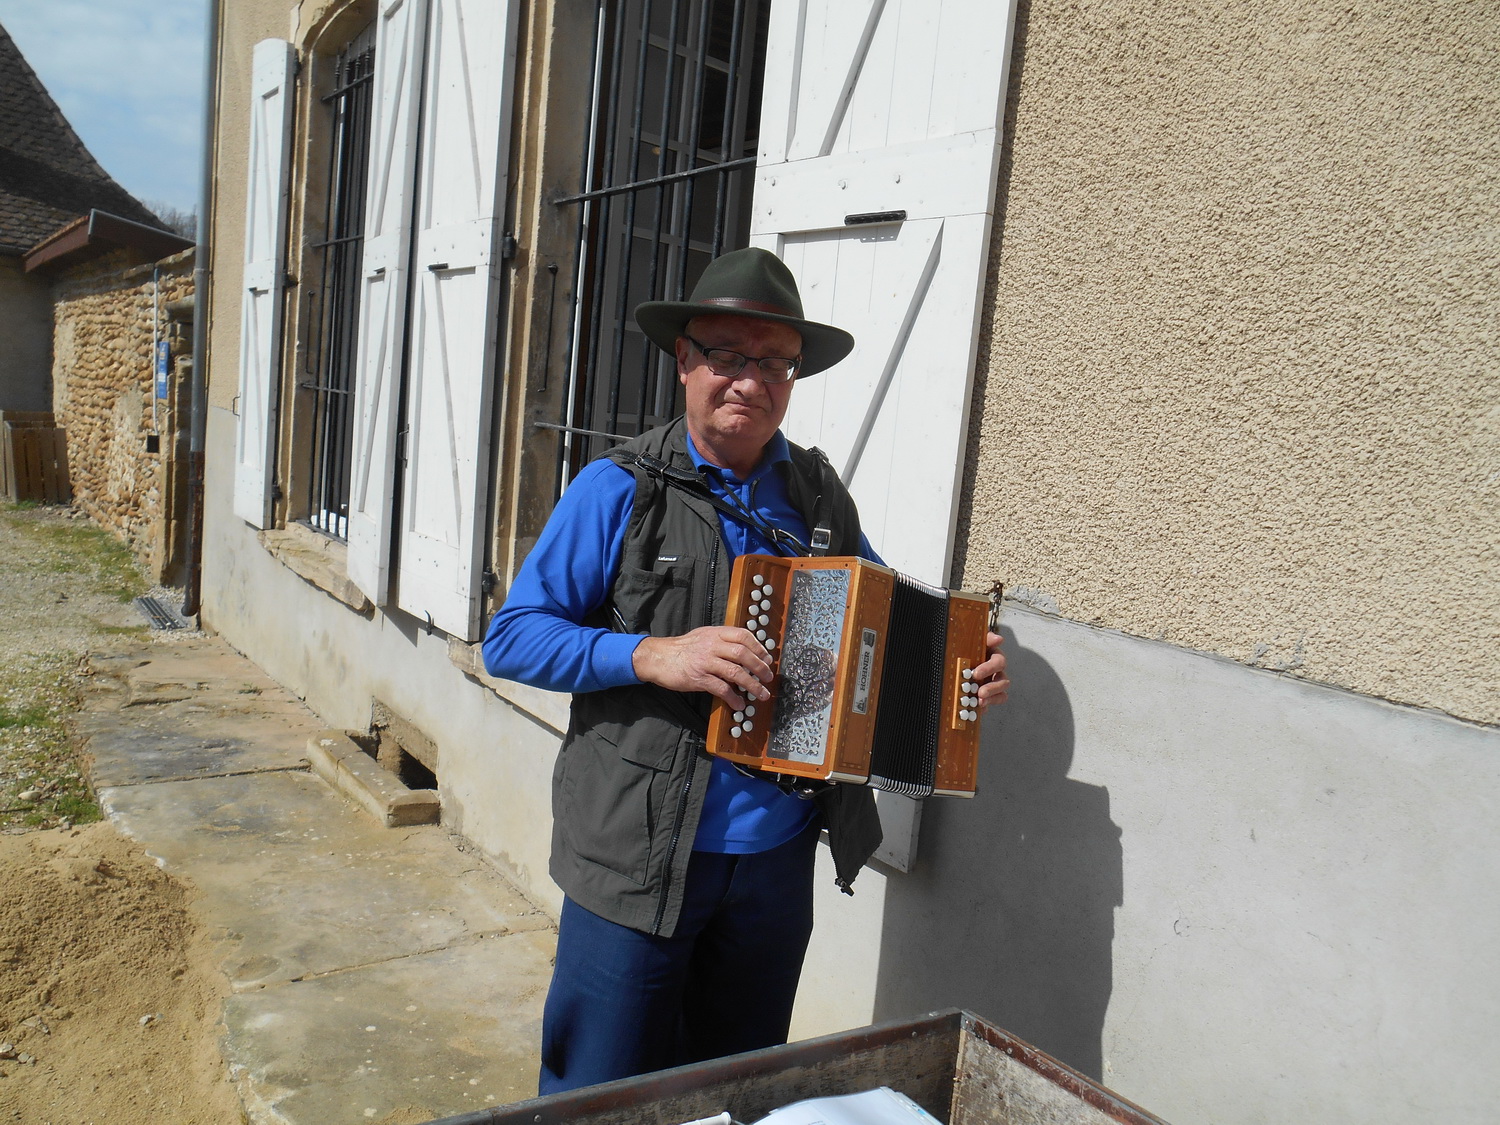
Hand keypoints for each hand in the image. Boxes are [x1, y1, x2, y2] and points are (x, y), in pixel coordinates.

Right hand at [632, 626, 774, 709]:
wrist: (658, 657)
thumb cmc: (681, 648)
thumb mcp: (703, 636)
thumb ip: (721, 640)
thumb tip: (744, 651)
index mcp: (715, 633)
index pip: (743, 636)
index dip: (759, 647)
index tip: (767, 658)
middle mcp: (712, 645)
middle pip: (743, 654)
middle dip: (760, 667)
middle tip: (768, 677)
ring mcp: (705, 662)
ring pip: (736, 672)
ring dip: (752, 685)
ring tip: (761, 694)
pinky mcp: (699, 678)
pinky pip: (721, 689)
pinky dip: (733, 698)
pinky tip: (738, 704)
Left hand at [971, 632, 1009, 710]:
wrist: (960, 660)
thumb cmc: (969, 649)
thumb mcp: (976, 641)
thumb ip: (987, 639)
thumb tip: (998, 639)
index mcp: (995, 657)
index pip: (999, 662)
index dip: (989, 668)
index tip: (975, 673)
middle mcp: (997, 672)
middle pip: (1003, 681)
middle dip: (992, 687)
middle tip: (979, 692)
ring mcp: (994, 685)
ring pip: (1001, 693)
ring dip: (991, 698)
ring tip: (979, 701)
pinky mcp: (990, 696)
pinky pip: (993, 703)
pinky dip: (986, 706)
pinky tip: (978, 708)